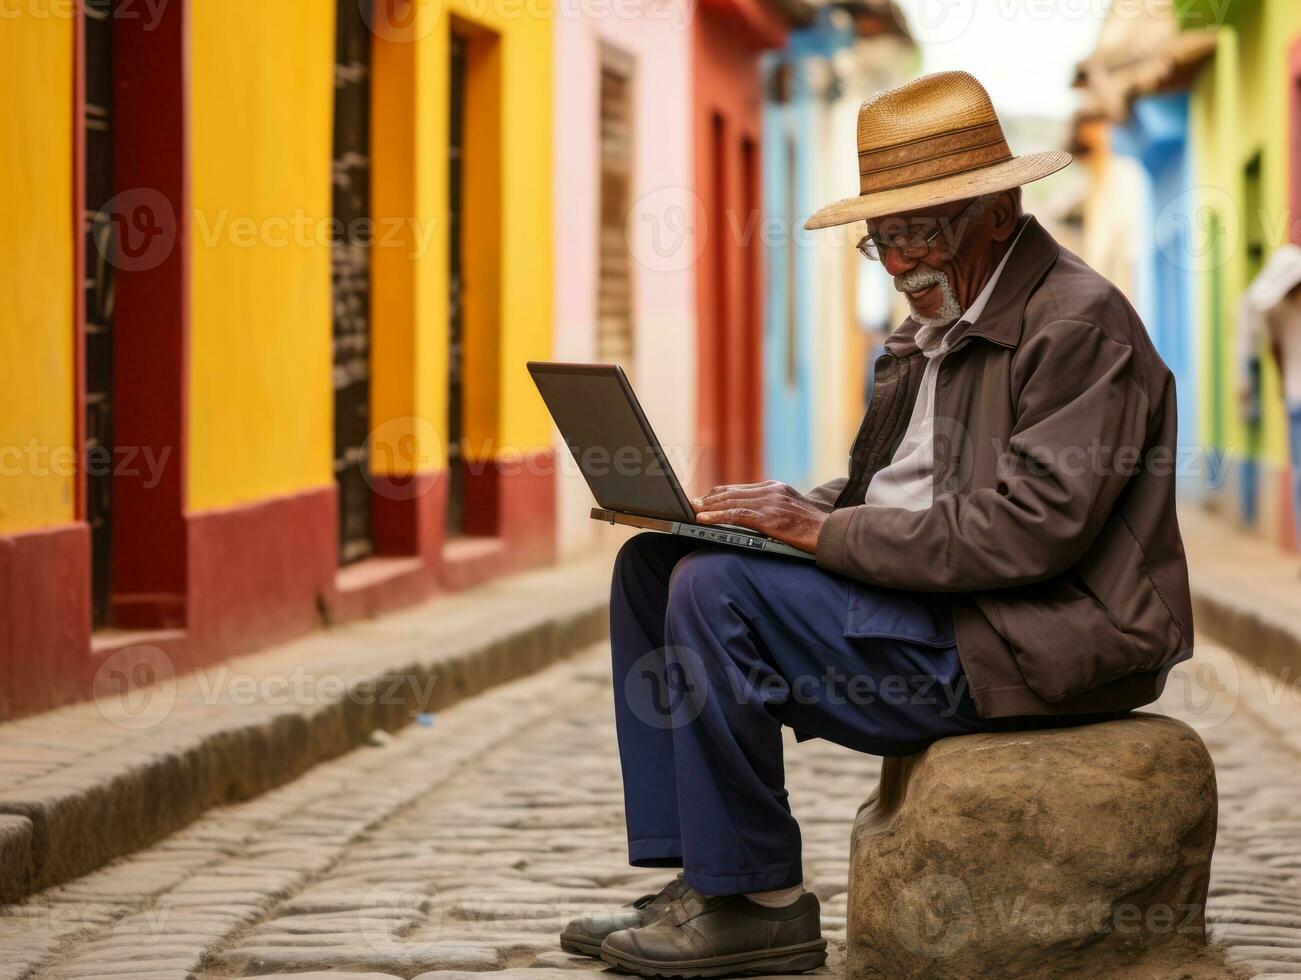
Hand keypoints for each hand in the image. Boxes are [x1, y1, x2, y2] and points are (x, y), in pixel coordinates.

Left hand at [692, 481, 827, 553]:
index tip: (705, 498)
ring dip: (709, 507)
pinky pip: (736, 515)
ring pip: (731, 502)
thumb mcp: (792, 510)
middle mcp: (770, 490)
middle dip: (710, 498)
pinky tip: (704, 519)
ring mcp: (769, 502)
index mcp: (775, 487)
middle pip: (732, 492)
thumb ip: (773, 507)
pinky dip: (717, 516)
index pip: (741, 488)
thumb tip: (752, 514)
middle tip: (692, 503)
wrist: (831, 534)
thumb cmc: (813, 527)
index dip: (720, 493)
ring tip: (693, 510)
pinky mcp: (768, 517)